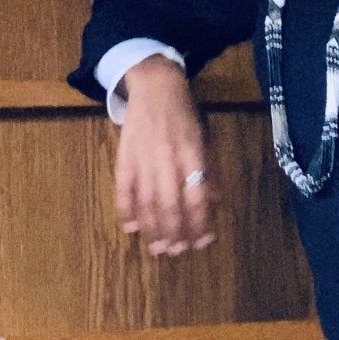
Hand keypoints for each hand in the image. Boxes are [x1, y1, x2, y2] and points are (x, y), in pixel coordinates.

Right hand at [114, 56, 215, 255]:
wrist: (155, 87)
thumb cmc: (185, 116)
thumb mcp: (206, 141)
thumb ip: (210, 173)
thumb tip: (215, 206)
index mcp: (192, 154)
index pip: (196, 196)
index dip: (199, 223)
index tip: (202, 241)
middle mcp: (167, 158)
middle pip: (169, 204)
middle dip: (174, 232)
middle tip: (176, 251)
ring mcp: (143, 158)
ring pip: (146, 201)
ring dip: (151, 228)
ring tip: (157, 247)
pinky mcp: (124, 157)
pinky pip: (123, 189)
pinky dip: (125, 210)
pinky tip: (130, 227)